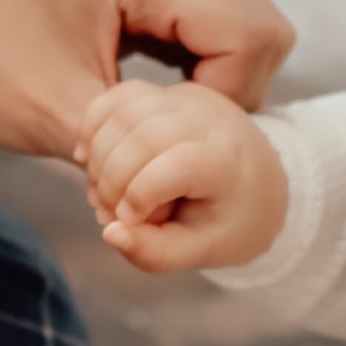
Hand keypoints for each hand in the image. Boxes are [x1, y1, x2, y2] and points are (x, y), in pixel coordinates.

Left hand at [0, 0, 294, 157]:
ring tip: (159, 113)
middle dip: (229, 91)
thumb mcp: (60, 117)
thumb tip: (201, 183)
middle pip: (260, 24)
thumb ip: (142, 148)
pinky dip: (199, 61)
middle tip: (168, 130)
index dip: (227, 101)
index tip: (168, 136)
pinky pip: (213, 15)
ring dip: (216, 78)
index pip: (249, 36)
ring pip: (244, 22)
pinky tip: (154, 88)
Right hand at [78, 77, 286, 272]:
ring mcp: (190, 100)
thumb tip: (110, 234)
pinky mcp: (170, 92)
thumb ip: (157, 252)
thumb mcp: (202, 250)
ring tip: (102, 192)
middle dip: (111, 180)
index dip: (142, 194)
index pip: (180, 165)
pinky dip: (95, 125)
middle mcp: (212, 121)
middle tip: (107, 214)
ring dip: (99, 156)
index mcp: (230, 163)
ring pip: (125, 112)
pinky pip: (119, 96)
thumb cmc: (230, 222)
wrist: (257, 185)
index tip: (129, 222)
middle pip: (144, 136)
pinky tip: (88, 158)